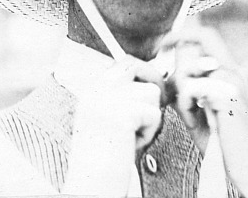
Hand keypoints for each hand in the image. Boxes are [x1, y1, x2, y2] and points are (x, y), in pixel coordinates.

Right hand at [63, 56, 164, 195]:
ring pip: (151, 91)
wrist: (92, 186)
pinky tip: (131, 145)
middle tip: (151, 109)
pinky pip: (154, 113)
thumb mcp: (111, 117)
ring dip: (150, 116)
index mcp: (91, 90)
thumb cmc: (106, 159)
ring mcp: (106, 100)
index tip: (150, 93)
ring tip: (132, 136)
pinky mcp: (121, 114)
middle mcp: (96, 90)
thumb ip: (125, 95)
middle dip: (151, 84)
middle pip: (136, 66)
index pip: (124, 63)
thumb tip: (156, 75)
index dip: (144, 74)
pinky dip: (149, 132)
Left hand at [163, 27, 247, 197]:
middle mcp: (232, 72)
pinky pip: (190, 89)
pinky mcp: (228, 95)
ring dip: (180, 91)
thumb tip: (173, 72)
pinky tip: (195, 122)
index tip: (163, 44)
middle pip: (203, 36)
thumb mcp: (202, 111)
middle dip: (178, 47)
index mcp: (228, 74)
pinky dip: (185, 107)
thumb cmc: (224, 146)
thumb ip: (189, 89)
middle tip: (165, 64)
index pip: (207, 36)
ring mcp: (232, 82)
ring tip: (190, 114)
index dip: (183, 33)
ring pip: (189, 68)